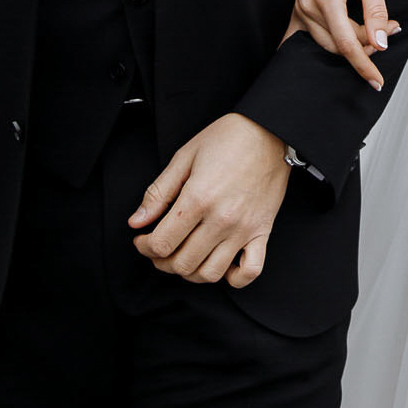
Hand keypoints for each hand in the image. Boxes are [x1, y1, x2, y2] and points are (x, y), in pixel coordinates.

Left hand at [129, 113, 290, 286]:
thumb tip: (137, 222)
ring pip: (210, 273)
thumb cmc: (227, 138)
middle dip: (162, 261)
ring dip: (191, 272)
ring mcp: (244, 229)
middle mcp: (221, 219)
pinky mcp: (263, 231)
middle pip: (182, 264)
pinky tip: (221, 264)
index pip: (162, 243)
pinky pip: (250, 271)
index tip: (142, 239)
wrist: (270, 130)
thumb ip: (158, 192)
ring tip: (185, 256)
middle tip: (159, 248)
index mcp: (198, 198)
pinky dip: (234, 278)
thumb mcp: (184, 156)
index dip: (144, 246)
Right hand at [285, 0, 399, 89]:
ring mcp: (299, 10)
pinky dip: (314, 50)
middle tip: (389, 27)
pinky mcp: (296, 11)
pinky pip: (300, 40)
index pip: (347, 43)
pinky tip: (322, 60)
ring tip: (374, 27)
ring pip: (326, 45)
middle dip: (366, 45)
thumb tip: (381, 44)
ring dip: (351, 43)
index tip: (377, 81)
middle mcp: (307, 7)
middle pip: (338, 45)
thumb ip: (376, 13)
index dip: (364, 64)